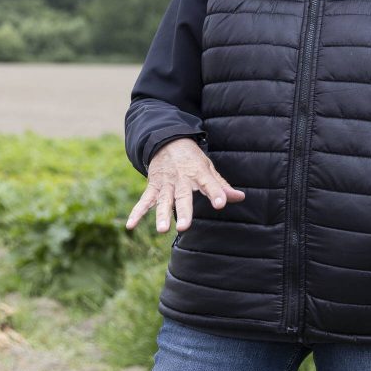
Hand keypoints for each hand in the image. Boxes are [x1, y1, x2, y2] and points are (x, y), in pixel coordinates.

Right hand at [126, 137, 244, 232]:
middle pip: (182, 197)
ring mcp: (165, 183)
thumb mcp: (208, 168)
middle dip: (183, 212)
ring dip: (161, 215)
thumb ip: (221, 185)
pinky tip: (130, 226)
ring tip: (162, 230)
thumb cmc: (192, 159)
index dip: (216, 193)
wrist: (167, 141)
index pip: (209, 184)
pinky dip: (137, 212)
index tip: (221, 204)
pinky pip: (144, 201)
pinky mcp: (153, 186)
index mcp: (198, 173)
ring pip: (163, 201)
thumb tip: (240, 198)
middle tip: (184, 227)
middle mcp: (181, 179)